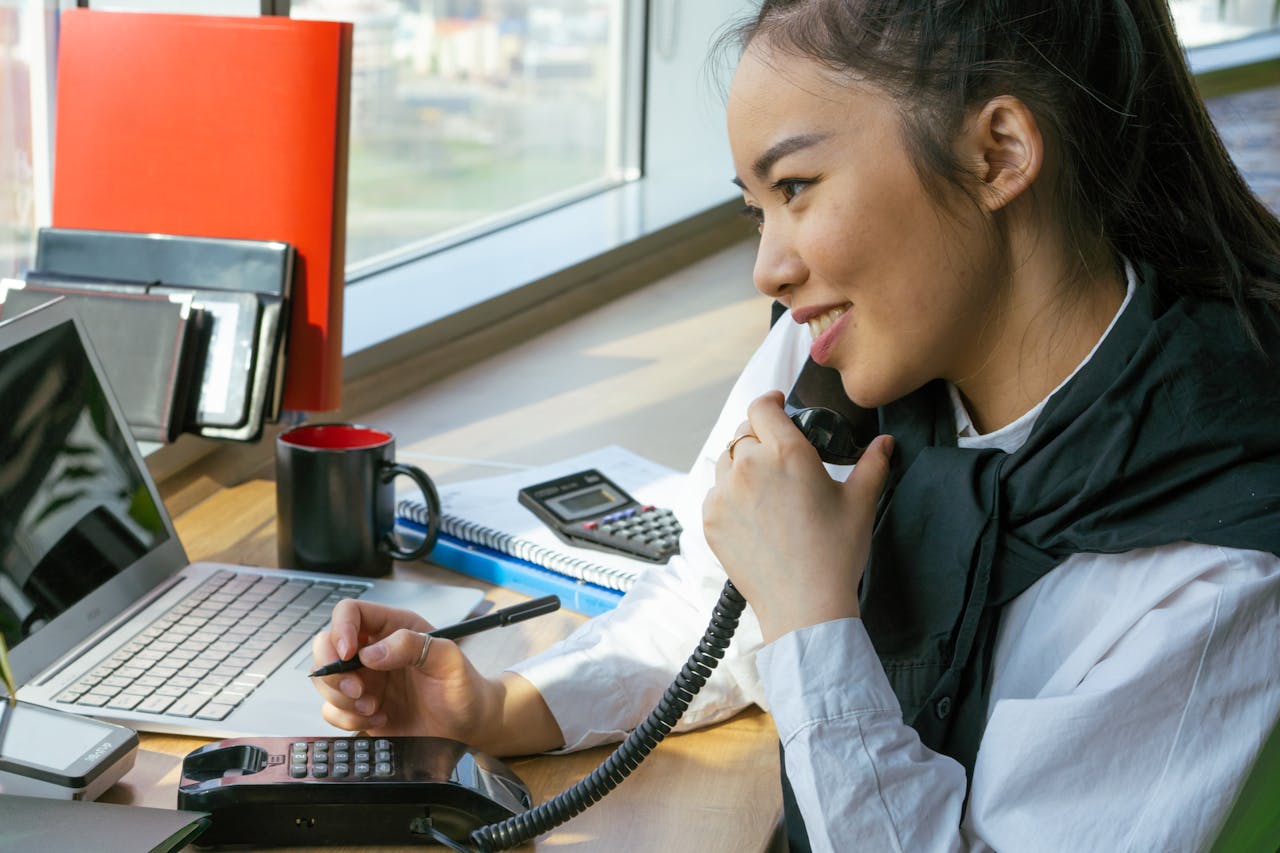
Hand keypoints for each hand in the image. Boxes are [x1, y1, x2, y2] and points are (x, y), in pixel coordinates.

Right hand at [311, 599, 503, 746]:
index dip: (341, 628)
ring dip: (342, 698)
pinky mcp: (359, 709)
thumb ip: (413, 645)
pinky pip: (332, 711)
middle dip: (333, 670)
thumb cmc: (463, 686)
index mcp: (392, 627)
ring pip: (324, 680)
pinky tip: (378, 720)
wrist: (468, 726)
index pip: (350, 612)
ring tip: (374, 708)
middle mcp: (372, 651)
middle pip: (325, 645)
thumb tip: (371, 653)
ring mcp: (364, 680)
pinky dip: (347, 719)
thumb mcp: (448, 659)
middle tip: (359, 690)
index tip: (348, 653)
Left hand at [702, 391, 893, 642]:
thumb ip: (872, 464)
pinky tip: (753, 513)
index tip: (777, 406)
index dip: (770, 402)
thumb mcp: (860, 503)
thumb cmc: (835, 553)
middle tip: (778, 455)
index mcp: (786, 454)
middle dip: (760, 436)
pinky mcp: (711, 520)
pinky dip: (730, 495)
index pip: (762, 407)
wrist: (805, 605)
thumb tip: (885, 443)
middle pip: (743, 433)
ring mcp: (724, 494)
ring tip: (766, 486)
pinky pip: (715, 493)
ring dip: (742, 465)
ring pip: (726, 462)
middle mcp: (748, 467)